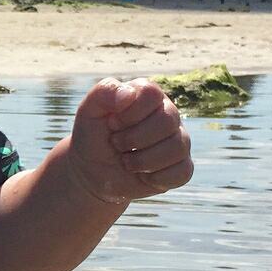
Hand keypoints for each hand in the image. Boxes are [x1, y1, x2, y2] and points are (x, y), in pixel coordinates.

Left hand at [68, 77, 192, 204]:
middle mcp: (168, 114)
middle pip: (168, 120)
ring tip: (125, 162)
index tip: (111, 124)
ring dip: (143, 160)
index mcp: (147, 96)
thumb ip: (103, 92)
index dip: (129, 113)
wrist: (93, 171)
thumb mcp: (88, 111)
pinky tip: (142, 175)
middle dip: (134, 138)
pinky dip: (156, 178)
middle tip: (116, 144)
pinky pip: (183, 171)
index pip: (151, 93)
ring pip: (178, 147)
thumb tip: (128, 93)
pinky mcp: (182, 167)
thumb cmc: (93, 136)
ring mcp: (178, 141)